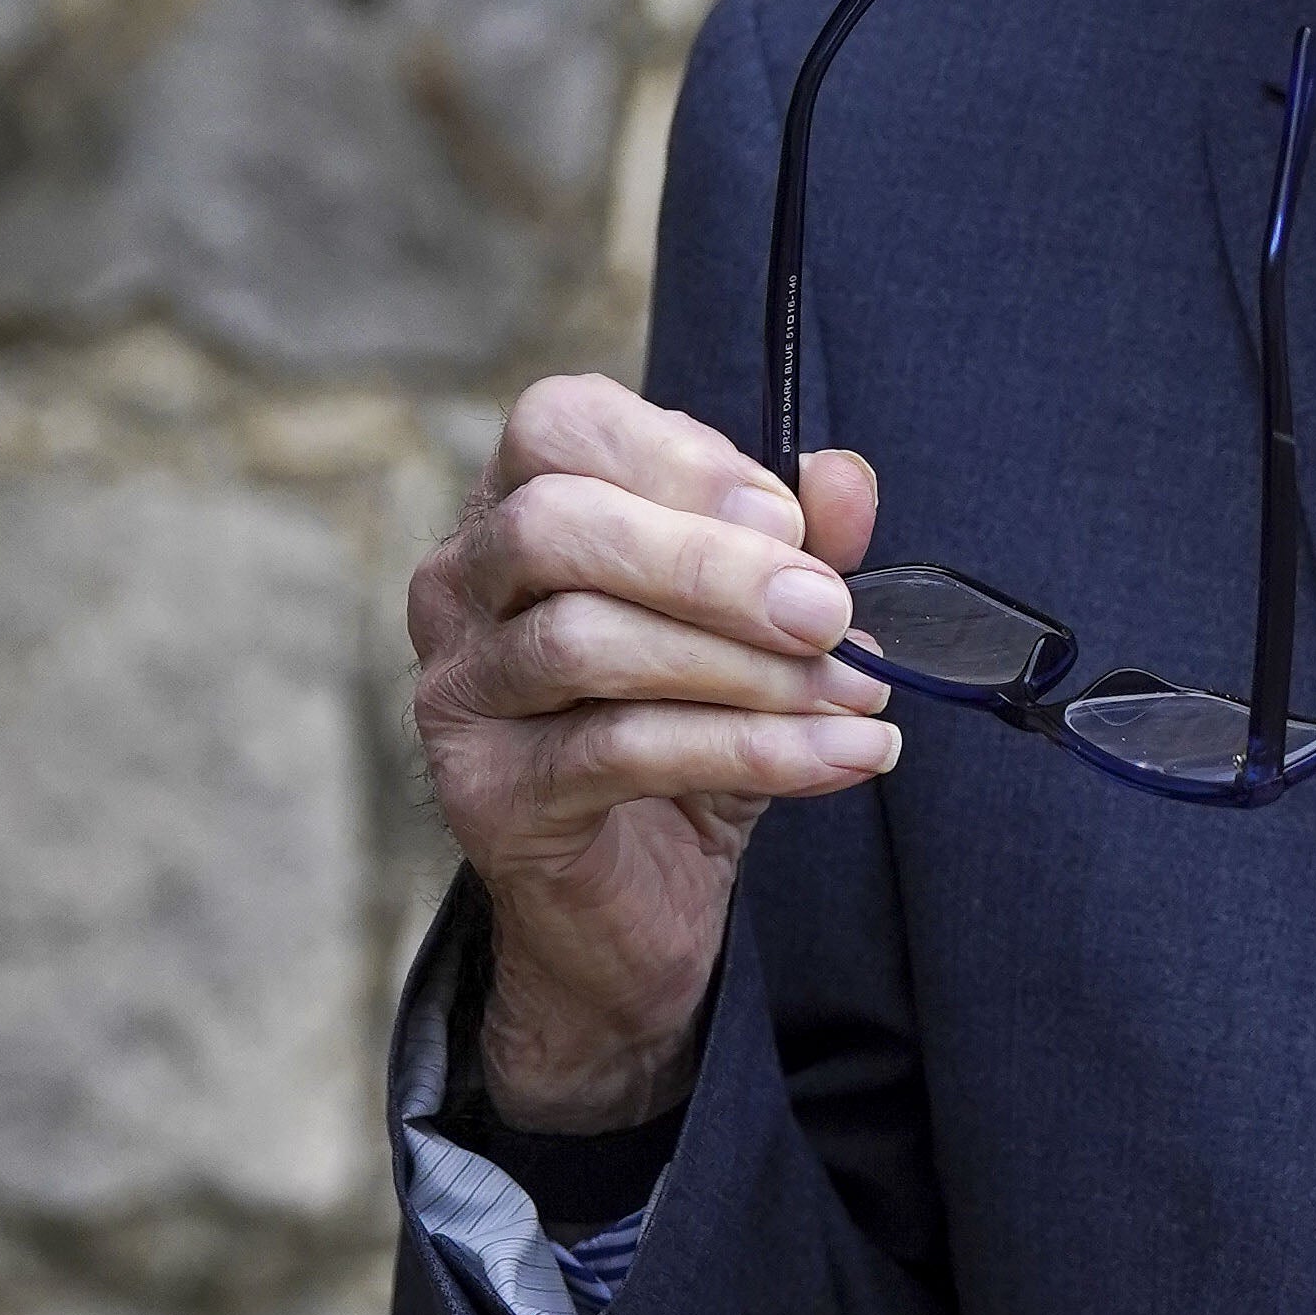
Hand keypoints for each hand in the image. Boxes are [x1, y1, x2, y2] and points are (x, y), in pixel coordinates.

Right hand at [406, 375, 899, 1131]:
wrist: (642, 892)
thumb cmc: (694, 720)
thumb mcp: (763, 622)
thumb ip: (801, 543)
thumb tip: (842, 479)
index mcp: (519, 506)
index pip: (558, 423)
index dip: (682, 457)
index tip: (790, 522)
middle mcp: (460, 586)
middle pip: (556, 526)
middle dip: (710, 565)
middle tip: (827, 611)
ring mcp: (458, 691)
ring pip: (585, 642)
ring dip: (746, 668)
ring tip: (856, 695)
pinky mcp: (485, 793)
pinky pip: (620, 751)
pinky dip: (754, 749)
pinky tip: (846, 754)